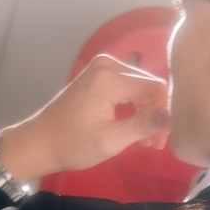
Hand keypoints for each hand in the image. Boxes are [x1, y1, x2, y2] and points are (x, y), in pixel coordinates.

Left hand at [0, 55, 169, 182]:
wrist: (40, 141)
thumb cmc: (72, 145)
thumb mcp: (110, 140)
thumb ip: (142, 126)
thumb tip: (169, 117)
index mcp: (110, 78)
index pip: (154, 89)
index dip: (162, 115)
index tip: (157, 142)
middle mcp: (107, 64)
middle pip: (148, 85)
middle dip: (155, 114)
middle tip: (152, 144)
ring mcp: (102, 67)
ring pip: (139, 86)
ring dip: (145, 112)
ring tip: (143, 140)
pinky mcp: (98, 75)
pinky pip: (127, 86)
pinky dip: (133, 107)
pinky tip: (132, 127)